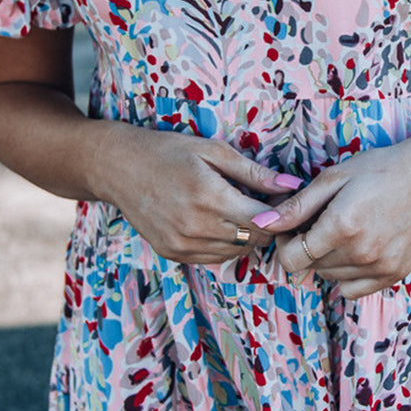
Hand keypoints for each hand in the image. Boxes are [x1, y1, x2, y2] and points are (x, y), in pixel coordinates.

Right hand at [90, 124, 302, 264]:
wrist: (118, 168)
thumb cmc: (168, 152)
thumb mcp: (213, 151)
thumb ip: (253, 172)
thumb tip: (292, 186)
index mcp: (208, 196)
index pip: (263, 221)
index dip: (279, 213)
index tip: (281, 200)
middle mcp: (195, 227)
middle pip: (253, 239)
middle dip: (266, 225)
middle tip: (263, 205)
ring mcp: (182, 245)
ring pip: (236, 252)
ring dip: (246, 236)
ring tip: (240, 211)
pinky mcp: (173, 254)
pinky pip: (214, 258)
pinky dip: (225, 244)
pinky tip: (219, 222)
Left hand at [254, 127, 410, 298]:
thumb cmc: (380, 168)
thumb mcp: (333, 178)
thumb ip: (297, 207)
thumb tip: (261, 223)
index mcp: (341, 226)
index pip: (290, 260)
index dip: (284, 243)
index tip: (294, 226)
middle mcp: (361, 253)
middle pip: (310, 268)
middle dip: (306, 247)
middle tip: (321, 221)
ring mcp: (380, 267)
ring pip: (330, 278)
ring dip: (327, 260)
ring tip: (342, 230)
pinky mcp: (395, 274)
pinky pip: (354, 289)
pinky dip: (348, 274)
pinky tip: (356, 248)